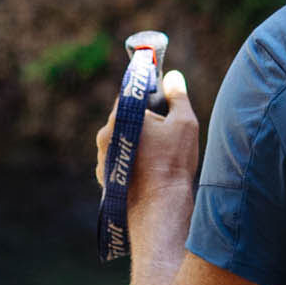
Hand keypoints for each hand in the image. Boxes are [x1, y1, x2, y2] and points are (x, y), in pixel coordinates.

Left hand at [91, 66, 199, 249]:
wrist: (158, 207)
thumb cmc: (173, 162)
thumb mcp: (184, 123)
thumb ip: (178, 96)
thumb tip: (173, 77)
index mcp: (121, 116)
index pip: (131, 94)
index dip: (149, 95)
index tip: (163, 101)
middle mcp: (105, 135)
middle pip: (125, 118)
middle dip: (144, 122)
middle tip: (166, 132)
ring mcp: (102, 157)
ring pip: (121, 140)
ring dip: (136, 142)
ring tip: (159, 156)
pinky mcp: (104, 177)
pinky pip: (118, 160)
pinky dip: (131, 161)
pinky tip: (149, 171)